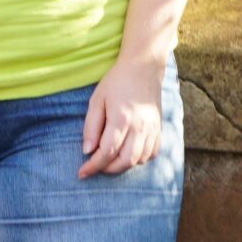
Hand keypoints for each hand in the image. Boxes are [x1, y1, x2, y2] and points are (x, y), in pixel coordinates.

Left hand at [79, 54, 165, 178]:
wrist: (144, 68)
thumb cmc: (116, 82)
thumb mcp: (97, 100)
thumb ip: (91, 126)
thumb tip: (87, 150)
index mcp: (122, 119)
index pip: (107, 152)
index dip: (93, 166)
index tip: (82, 173)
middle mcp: (139, 127)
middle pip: (125, 161)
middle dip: (108, 169)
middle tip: (96, 165)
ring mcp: (152, 129)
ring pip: (139, 160)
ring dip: (123, 165)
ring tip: (110, 160)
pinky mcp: (159, 128)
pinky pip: (152, 153)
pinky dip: (139, 160)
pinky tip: (128, 153)